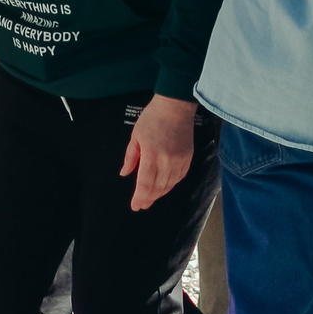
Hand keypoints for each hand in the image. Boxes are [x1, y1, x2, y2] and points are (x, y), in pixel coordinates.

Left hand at [119, 95, 198, 211]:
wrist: (175, 107)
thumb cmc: (152, 118)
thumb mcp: (135, 136)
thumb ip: (130, 157)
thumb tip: (124, 173)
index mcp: (151, 155)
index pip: (145, 184)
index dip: (140, 197)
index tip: (135, 206)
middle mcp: (167, 161)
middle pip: (157, 188)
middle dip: (149, 198)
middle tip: (142, 205)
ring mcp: (179, 160)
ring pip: (169, 185)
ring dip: (160, 194)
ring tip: (151, 198)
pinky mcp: (187, 158)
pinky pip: (179, 177)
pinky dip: (171, 185)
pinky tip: (164, 187)